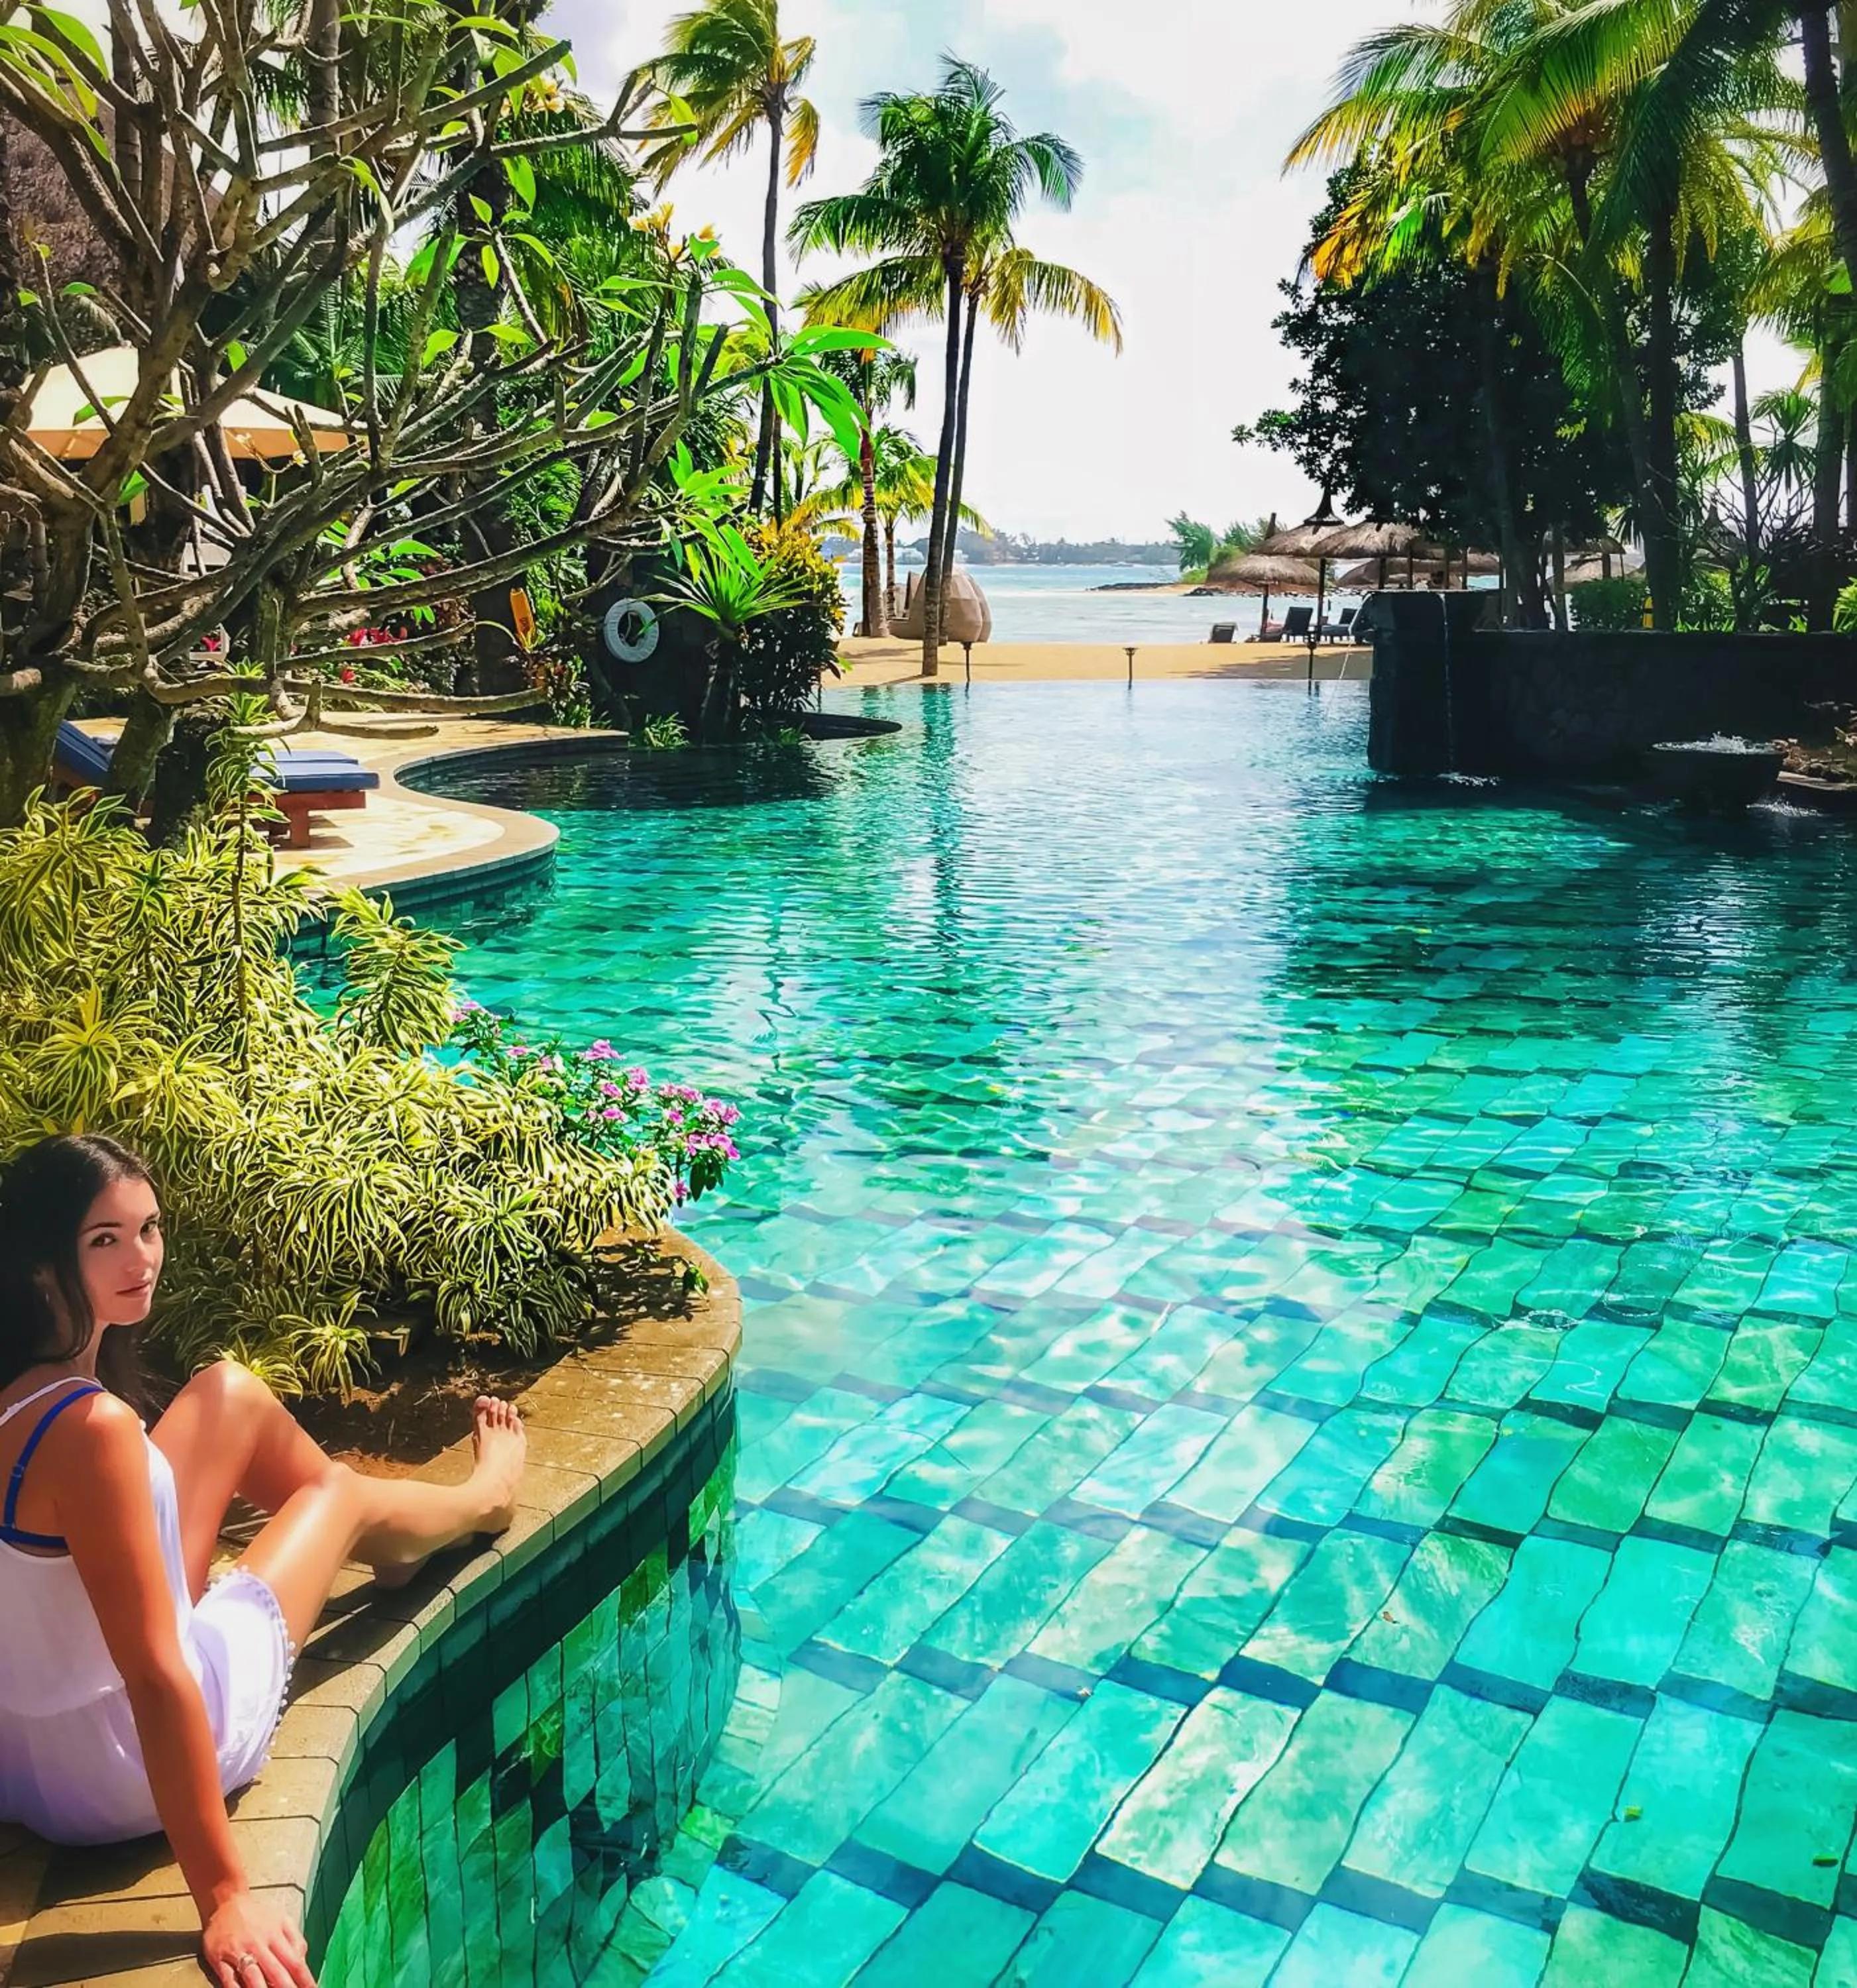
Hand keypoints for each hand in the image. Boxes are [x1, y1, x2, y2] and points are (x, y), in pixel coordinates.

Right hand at [202, 1889, 316, 1987]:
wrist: (226, 1902)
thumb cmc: (257, 1915)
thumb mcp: (282, 1919)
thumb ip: (295, 1940)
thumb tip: (303, 1960)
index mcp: (276, 1935)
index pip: (295, 1962)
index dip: (305, 1980)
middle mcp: (259, 1944)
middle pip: (276, 1972)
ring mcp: (239, 1952)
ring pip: (254, 1977)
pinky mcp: (220, 1959)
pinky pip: (229, 1979)